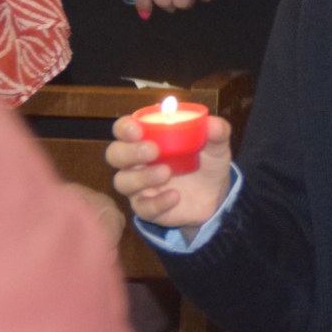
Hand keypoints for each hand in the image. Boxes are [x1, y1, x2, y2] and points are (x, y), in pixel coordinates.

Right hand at [107, 113, 234, 228]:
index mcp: (148, 138)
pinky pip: (143, 208)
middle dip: (129, 152)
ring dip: (143, 176)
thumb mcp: (216, 145)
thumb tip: (213, 123)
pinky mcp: (147, 208)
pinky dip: (158, 202)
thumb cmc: (206, 162)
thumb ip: (217, 132)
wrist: (216, 194)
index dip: (125, 127)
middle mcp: (136, 161)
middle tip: (152, 150)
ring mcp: (139, 186)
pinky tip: (175, 196)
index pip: (124, 128)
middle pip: (115, 154)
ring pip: (123, 181)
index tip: (137, 129)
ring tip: (166, 172)